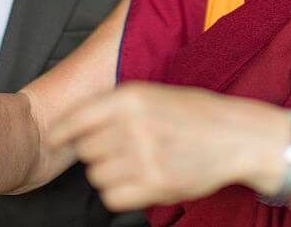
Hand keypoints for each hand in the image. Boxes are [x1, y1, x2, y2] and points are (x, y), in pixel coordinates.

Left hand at [48, 82, 288, 211]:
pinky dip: (120, 194)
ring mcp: (145, 155)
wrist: (236, 135)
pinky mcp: (157, 184)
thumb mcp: (154, 93)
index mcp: (132, 97)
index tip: (54, 138)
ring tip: (132, 165)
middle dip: (96, 153)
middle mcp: (134, 124)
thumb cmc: (195, 113)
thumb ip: (118, 105)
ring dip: (108, 175)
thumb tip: (78, 121)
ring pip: (96, 176)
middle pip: (85, 150)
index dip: (63, 131)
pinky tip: (137, 182)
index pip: (78, 118)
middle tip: (118, 150)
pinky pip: (113, 197)